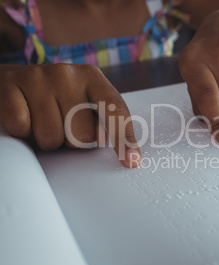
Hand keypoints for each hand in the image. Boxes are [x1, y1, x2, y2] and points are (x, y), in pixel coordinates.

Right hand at [0, 64, 141, 167]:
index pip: (115, 111)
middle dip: (73, 141)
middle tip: (62, 125)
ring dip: (47, 140)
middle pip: (83, 136)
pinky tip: (23, 116)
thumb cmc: (55, 101)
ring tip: (41, 121)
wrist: (10, 82)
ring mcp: (37, 77)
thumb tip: (130, 159)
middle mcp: (67, 73)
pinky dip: (22, 133)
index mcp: (92, 77)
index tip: (132, 162)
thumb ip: (105, 122)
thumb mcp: (83, 103)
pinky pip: (22, 129)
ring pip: (52, 138)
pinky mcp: (9, 86)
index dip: (124, 139)